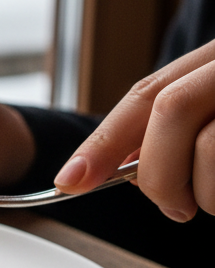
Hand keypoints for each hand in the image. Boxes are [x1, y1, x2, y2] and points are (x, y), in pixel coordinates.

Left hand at [54, 39, 214, 220]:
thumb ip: (172, 129)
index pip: (145, 93)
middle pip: (169, 108)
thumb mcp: (213, 112)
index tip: (67, 181)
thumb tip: (124, 167)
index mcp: (213, 61)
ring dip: (201, 191)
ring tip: (211, 202)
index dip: (102, 141)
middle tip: (173, 207)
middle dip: (157, 170)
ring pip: (207, 144)